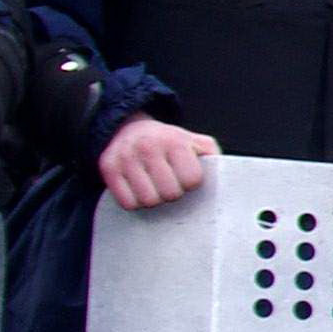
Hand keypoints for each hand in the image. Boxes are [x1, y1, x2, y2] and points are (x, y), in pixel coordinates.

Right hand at [99, 116, 218, 209]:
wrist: (128, 128)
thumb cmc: (168, 142)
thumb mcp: (195, 142)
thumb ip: (212, 157)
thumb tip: (224, 178)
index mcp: (175, 141)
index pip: (192, 180)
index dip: (191, 183)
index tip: (186, 177)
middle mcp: (149, 147)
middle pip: (170, 194)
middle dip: (173, 193)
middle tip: (169, 183)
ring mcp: (126, 158)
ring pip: (148, 201)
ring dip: (154, 199)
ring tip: (154, 186)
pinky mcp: (108, 168)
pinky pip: (127, 203)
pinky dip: (135, 201)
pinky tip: (139, 189)